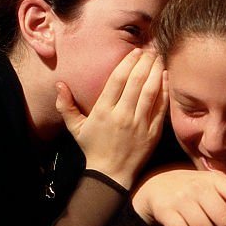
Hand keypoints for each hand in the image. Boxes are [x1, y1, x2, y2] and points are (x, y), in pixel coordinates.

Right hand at [56, 49, 167, 189]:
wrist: (112, 175)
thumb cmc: (93, 149)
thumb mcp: (76, 128)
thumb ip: (66, 106)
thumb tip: (59, 84)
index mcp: (103, 111)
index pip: (118, 80)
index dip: (128, 62)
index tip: (135, 51)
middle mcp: (122, 115)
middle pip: (136, 81)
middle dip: (145, 62)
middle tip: (150, 49)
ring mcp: (139, 124)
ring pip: (150, 92)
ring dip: (156, 72)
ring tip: (159, 58)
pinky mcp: (153, 133)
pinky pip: (160, 108)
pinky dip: (163, 91)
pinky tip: (165, 77)